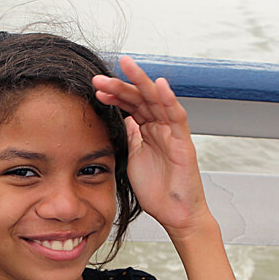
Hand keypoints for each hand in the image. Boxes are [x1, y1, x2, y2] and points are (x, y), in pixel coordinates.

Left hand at [92, 57, 211, 235]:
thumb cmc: (156, 189)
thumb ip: (129, 137)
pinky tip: (158, 85)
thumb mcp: (133, 158)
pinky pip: (177, 116)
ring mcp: (172, 132)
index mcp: (147, 130)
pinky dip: (169, 99)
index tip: (95, 90)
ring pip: (157, 100)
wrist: (174, 214)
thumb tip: (120, 119)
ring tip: (126, 66)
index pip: (130, 106)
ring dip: (140, 83)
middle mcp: (160, 127)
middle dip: (120, 86)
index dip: (114, 96)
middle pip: (140, 98)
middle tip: (99, 78)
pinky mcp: (183, 142)